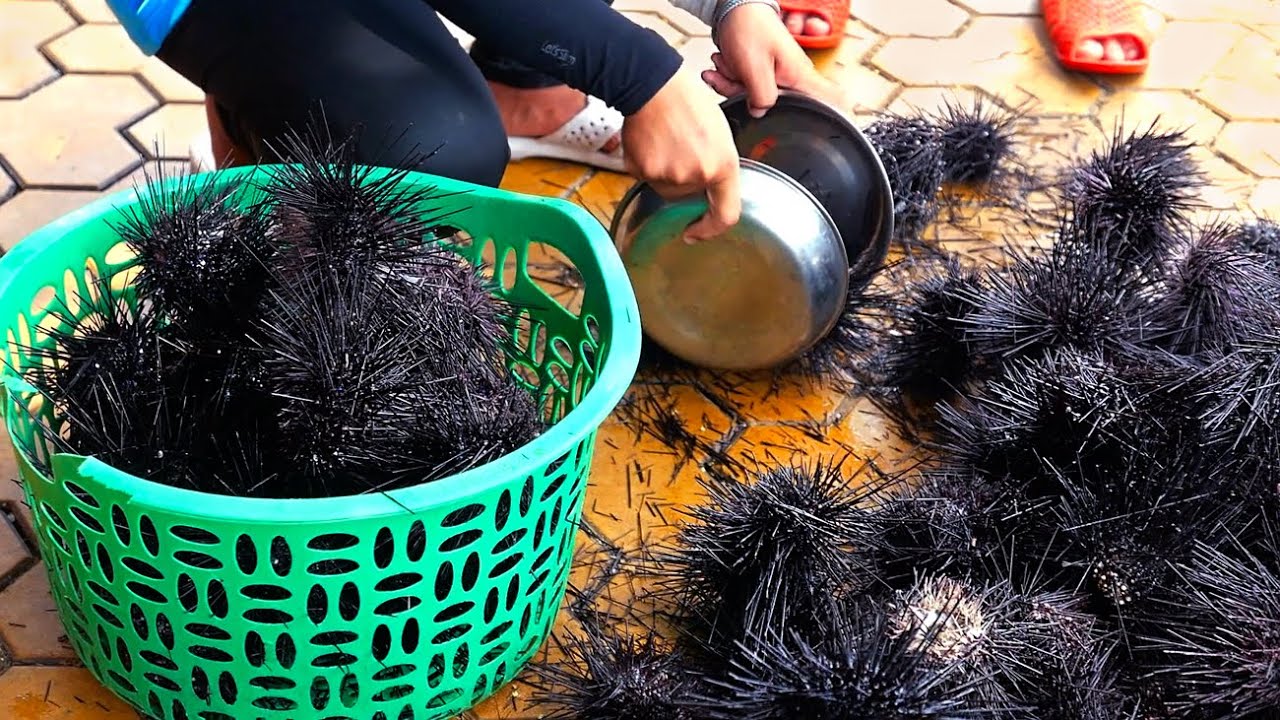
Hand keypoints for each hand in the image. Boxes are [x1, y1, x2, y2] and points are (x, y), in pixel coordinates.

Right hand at [621, 67, 741, 241]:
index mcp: (723, 165)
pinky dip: (647, 165)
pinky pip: (646, 178)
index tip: (698, 232)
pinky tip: (650, 142)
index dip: (711, 229)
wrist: (653, 84)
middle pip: (689, 196)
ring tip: (666, 141)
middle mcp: (697, 175)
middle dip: (686, 181)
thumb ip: (718, 164)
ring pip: (666, 188)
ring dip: (666, 173)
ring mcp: (668, 175)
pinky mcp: (643, 171)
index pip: (726, 214)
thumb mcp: (720, 132)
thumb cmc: (687, 100)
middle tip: (681, 149)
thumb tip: (709, 185)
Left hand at [707, 3, 851, 115]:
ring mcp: (776, 76)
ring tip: (725, 63)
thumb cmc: (749, 27)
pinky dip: (729, 77)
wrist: (733, 8)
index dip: (836, 117)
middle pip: (776, 105)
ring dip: (733, 83)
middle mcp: (791, 77)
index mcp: (798, 76)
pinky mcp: (761, 73)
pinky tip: (721, 65)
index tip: (829, 131)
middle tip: (736, 78)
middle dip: (749, 95)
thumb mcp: (754, 68)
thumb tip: (761, 114)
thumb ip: (762, 98)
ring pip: (755, 97)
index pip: (832, 100)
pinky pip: (744, 87)